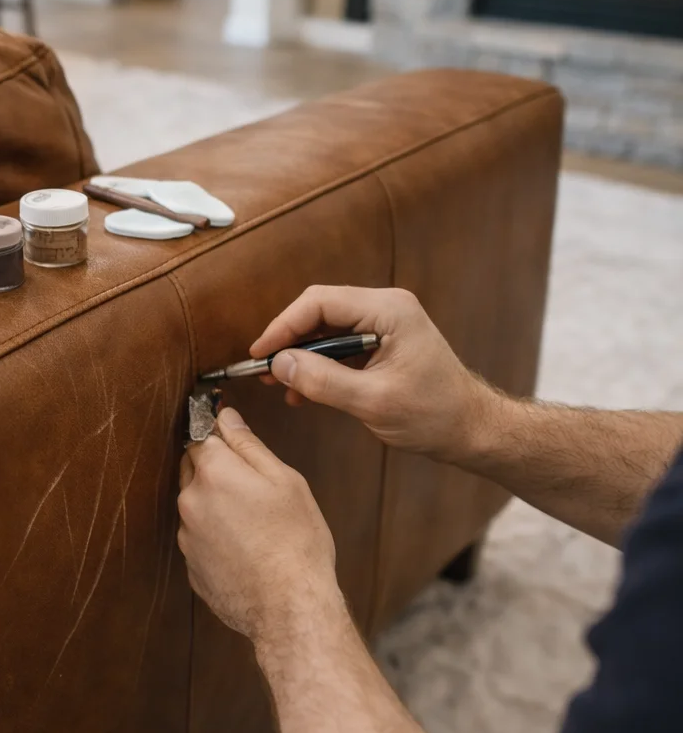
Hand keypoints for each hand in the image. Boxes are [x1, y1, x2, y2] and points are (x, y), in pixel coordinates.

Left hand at [177, 406, 341, 657]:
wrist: (289, 607)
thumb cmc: (296, 541)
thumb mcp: (285, 481)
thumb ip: (249, 445)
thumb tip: (226, 417)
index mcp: (214, 472)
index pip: (202, 435)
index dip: (218, 434)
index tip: (232, 438)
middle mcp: (191, 501)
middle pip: (193, 468)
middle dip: (215, 468)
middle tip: (252, 486)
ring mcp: (187, 536)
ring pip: (196, 505)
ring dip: (215, 505)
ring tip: (254, 524)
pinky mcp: (191, 566)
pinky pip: (199, 538)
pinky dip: (216, 536)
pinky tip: (245, 548)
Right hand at [250, 286, 498, 463]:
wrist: (471, 429)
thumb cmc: (434, 415)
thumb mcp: (373, 402)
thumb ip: (323, 381)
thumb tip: (279, 364)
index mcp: (389, 310)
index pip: (320, 303)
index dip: (284, 326)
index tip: (260, 354)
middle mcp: (386, 308)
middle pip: (320, 311)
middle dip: (289, 341)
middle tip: (264, 371)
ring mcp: (385, 323)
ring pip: (327, 329)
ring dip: (302, 356)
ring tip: (280, 385)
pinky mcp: (383, 342)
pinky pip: (340, 345)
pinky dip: (320, 365)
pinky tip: (304, 391)